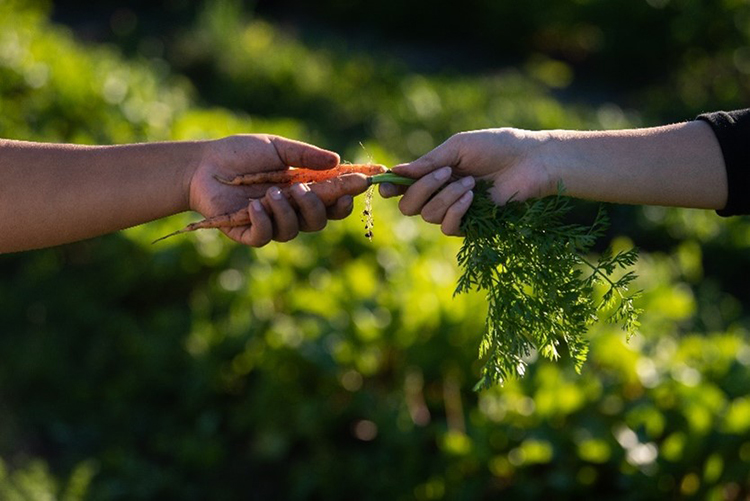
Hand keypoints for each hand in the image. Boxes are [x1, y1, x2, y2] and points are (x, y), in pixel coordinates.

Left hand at [189, 134, 351, 246]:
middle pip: (319, 221)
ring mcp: (271, 224)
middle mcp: (291, 211)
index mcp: (302, 191)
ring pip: (293, 230)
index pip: (332, 201)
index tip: (357, 185)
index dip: (346, 197)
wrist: (203, 165)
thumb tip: (337, 161)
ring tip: (270, 192)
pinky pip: (265, 236)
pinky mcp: (248, 233)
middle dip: (315, 206)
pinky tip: (254, 206)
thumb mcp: (276, 148)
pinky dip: (264, 222)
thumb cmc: (240, 154)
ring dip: (286, 211)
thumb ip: (305, 155)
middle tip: (300, 189)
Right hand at [380, 128, 552, 234]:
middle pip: (408, 206)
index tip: (387, 186)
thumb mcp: (458, 148)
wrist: (530, 162)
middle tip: (445, 173)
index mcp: (433, 173)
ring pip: (427, 215)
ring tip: (470, 182)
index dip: (390, 188)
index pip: (402, 187)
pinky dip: (456, 211)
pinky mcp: (471, 226)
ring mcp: (454, 211)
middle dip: (421, 190)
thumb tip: (395, 171)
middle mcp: (439, 194)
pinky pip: (448, 227)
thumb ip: (427, 162)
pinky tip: (471, 197)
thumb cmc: (496, 147)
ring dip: (446, 196)